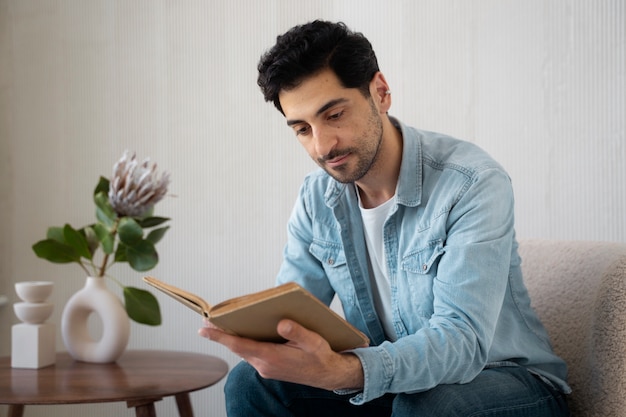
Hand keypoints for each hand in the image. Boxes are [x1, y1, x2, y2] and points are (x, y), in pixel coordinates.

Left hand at [198, 319, 363, 390]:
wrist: (328, 375)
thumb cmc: (321, 357)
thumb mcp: (313, 341)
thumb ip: (297, 332)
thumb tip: (281, 322)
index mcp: (272, 357)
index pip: (240, 345)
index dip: (220, 336)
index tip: (204, 329)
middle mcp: (265, 365)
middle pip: (237, 347)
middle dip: (221, 335)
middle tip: (206, 322)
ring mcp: (266, 368)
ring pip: (243, 351)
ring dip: (231, 340)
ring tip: (219, 325)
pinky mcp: (269, 368)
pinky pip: (251, 354)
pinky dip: (243, 344)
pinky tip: (242, 334)